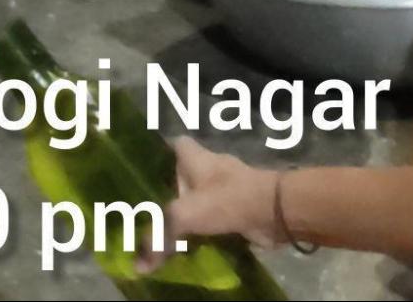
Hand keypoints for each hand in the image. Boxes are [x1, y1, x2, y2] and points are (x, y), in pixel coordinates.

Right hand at [137, 138, 280, 273]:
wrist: (273, 212)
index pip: (172, 145)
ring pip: (199, 197)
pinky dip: (203, 228)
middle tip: (145, 212)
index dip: (157, 156)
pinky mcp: (238, 206)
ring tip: (163, 230)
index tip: (140, 174)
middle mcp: (210, 167)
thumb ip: (159, 236)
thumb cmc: (226, 200)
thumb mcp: (184, 215)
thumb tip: (139, 265)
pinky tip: (190, 242)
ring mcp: (226, 187)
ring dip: (187, 213)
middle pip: (183, 175)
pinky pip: (213, 216)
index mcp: (195, 157)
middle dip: (168, 192)